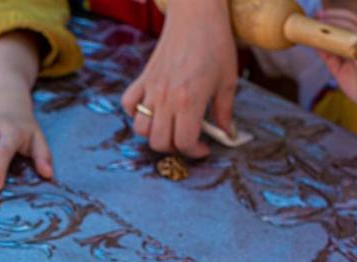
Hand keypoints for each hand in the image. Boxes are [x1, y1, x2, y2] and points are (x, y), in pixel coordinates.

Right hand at [122, 0, 238, 157]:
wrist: (196, 14)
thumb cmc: (216, 43)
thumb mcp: (228, 80)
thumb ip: (225, 112)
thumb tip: (226, 134)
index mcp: (190, 100)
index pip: (183, 142)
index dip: (195, 152)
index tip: (204, 148)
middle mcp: (166, 98)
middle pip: (158, 142)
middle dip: (174, 148)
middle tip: (187, 140)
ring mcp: (151, 88)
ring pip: (141, 128)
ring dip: (154, 134)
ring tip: (169, 127)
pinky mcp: (143, 78)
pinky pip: (128, 104)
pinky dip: (135, 113)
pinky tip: (150, 110)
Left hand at [316, 10, 356, 117]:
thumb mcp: (341, 70)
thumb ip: (330, 57)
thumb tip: (315, 45)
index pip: (350, 21)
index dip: (334, 15)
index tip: (317, 14)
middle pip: (352, 19)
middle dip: (333, 14)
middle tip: (316, 14)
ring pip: (355, 28)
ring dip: (337, 22)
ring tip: (320, 22)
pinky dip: (344, 40)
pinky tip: (331, 40)